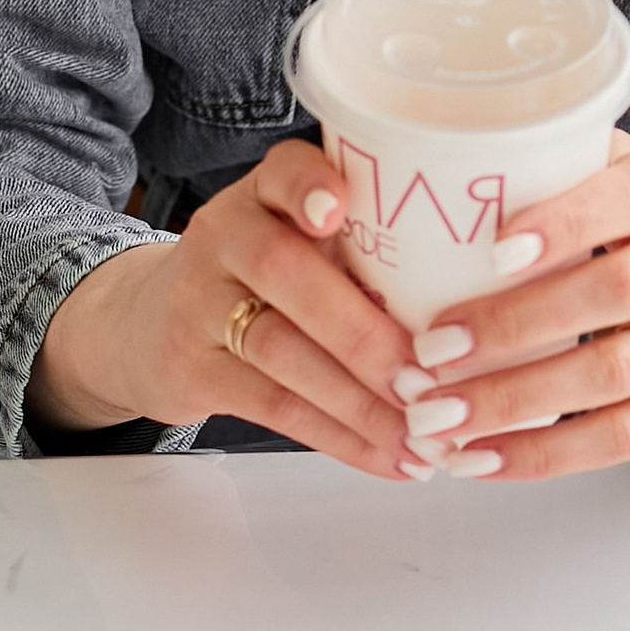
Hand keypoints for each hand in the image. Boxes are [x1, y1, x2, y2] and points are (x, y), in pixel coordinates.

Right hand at [31, 142, 414, 472]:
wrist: (151, 325)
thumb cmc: (262, 282)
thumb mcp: (300, 243)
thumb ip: (366, 251)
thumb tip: (479, 307)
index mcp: (263, 195)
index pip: (282, 172)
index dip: (308, 185)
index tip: (339, 209)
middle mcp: (223, 237)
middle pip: (284, 272)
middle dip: (361, 333)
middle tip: (426, 380)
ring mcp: (198, 303)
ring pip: (280, 350)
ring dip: (361, 402)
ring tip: (423, 436)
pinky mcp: (192, 368)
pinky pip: (272, 406)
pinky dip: (339, 437)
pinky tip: (389, 458)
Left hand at [385, 135, 629, 480]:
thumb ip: (576, 167)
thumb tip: (449, 155)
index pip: (624, 199)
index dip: (562, 222)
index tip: (492, 247)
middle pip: (608, 295)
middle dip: (511, 327)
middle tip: (427, 350)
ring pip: (611, 377)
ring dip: (514, 403)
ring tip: (435, 418)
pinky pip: (628, 436)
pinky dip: (549, 454)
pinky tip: (484, 460)